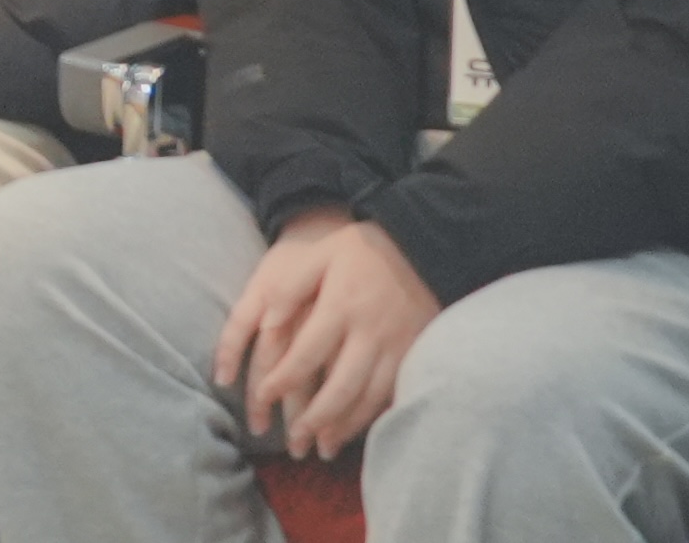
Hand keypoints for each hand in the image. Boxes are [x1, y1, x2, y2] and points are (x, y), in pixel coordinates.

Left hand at [214, 213, 438, 462]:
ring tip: (322, 447)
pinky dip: (375, 416)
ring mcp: (398, 345)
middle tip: (294, 442)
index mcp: (341, 306)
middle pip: (341, 386)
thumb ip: (289, 287)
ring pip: (370, 397)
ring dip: (346, 426)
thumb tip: (266, 322)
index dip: (283, 380)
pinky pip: (394, 393)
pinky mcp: (417, 353)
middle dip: (316, 418)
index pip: (306, 353)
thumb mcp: (318, 254)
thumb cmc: (359, 248)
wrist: (425, 242)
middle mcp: (371, 331)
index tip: (264, 398)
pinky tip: (357, 430)